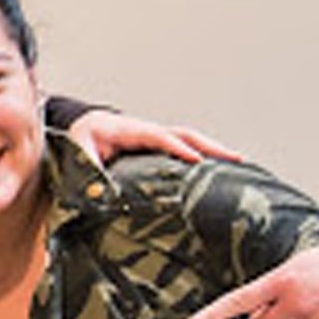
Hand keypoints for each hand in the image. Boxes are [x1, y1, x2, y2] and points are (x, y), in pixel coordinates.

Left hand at [64, 109, 242, 166]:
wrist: (84, 127)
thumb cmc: (82, 140)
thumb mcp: (79, 154)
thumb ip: (88, 170)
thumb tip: (99, 191)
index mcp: (128, 131)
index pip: (158, 137)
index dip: (177, 148)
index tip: (196, 161)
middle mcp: (148, 131)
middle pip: (184, 134)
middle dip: (209, 146)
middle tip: (235, 159)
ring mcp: (156, 137)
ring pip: (190, 140)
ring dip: (213, 150)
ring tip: (239, 164)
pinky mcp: (159, 147)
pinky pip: (186, 148)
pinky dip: (205, 155)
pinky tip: (221, 169)